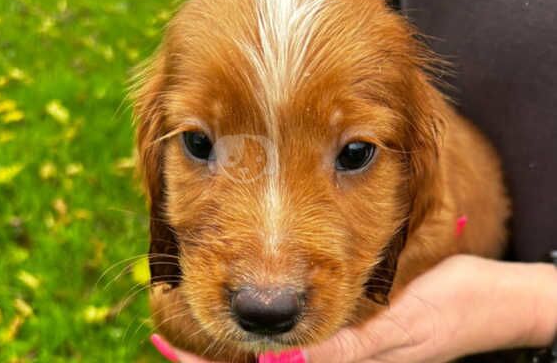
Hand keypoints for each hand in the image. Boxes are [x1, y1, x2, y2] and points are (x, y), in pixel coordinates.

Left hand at [151, 255, 556, 362]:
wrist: (493, 301)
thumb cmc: (454, 306)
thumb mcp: (401, 325)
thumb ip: (346, 348)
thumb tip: (280, 360)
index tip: (167, 345)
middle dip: (215, 360)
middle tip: (166, 339)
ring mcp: (346, 357)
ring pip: (280, 360)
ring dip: (236, 351)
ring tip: (193, 333)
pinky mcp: (353, 343)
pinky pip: (304, 345)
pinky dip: (270, 336)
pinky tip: (253, 322)